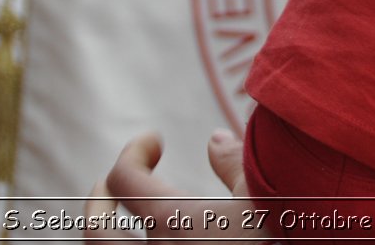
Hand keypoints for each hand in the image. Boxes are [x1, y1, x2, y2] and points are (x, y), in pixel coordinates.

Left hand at [83, 131, 260, 240]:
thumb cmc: (276, 233)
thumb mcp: (261, 191)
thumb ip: (233, 161)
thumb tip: (214, 140)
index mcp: (172, 219)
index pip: (124, 178)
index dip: (134, 152)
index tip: (155, 140)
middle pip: (99, 229)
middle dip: (100, 199)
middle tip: (114, 181)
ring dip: (115, 229)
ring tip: (128, 214)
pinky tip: (161, 235)